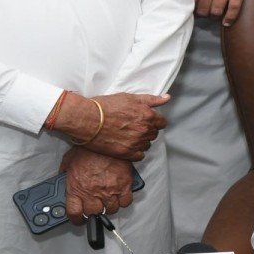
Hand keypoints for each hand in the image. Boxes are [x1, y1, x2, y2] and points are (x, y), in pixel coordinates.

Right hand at [54, 92, 169, 160]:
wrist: (86, 119)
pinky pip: (140, 156)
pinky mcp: (126, 153)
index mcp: (147, 115)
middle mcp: (144, 130)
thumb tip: (167, 98)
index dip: (154, 121)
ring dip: (141, 141)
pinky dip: (135, 152)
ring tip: (128, 136)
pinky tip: (127, 145)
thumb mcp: (130, 98)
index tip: (146, 121)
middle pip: (154, 134)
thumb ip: (151, 100)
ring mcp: (136, 143)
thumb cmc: (106, 106)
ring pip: (147, 145)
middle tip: (133, 127)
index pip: (162, 123)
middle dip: (147, 130)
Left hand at [60, 147, 134, 223]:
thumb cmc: (87, 148)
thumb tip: (63, 177)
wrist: (103, 136)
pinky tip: (120, 195)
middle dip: (95, 212)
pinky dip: (124, 201)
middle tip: (96, 205)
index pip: (75, 214)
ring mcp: (109, 190)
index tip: (80, 219)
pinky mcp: (124, 184)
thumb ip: (65, 173)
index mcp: (76, 189)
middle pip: (95, 214)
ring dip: (110, 207)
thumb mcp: (68, 161)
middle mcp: (92, 193)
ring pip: (112, 210)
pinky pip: (126, 202)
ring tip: (109, 200)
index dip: (77, 220)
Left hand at [193, 0, 253, 25]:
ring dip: (217, 17)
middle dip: (206, 15)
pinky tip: (227, 22)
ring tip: (218, 16)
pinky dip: (229, 18)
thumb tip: (191, 3)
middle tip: (210, 14)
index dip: (195, 10)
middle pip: (204, 10)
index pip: (193, 3)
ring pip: (217, 11)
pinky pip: (233, 9)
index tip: (199, 13)